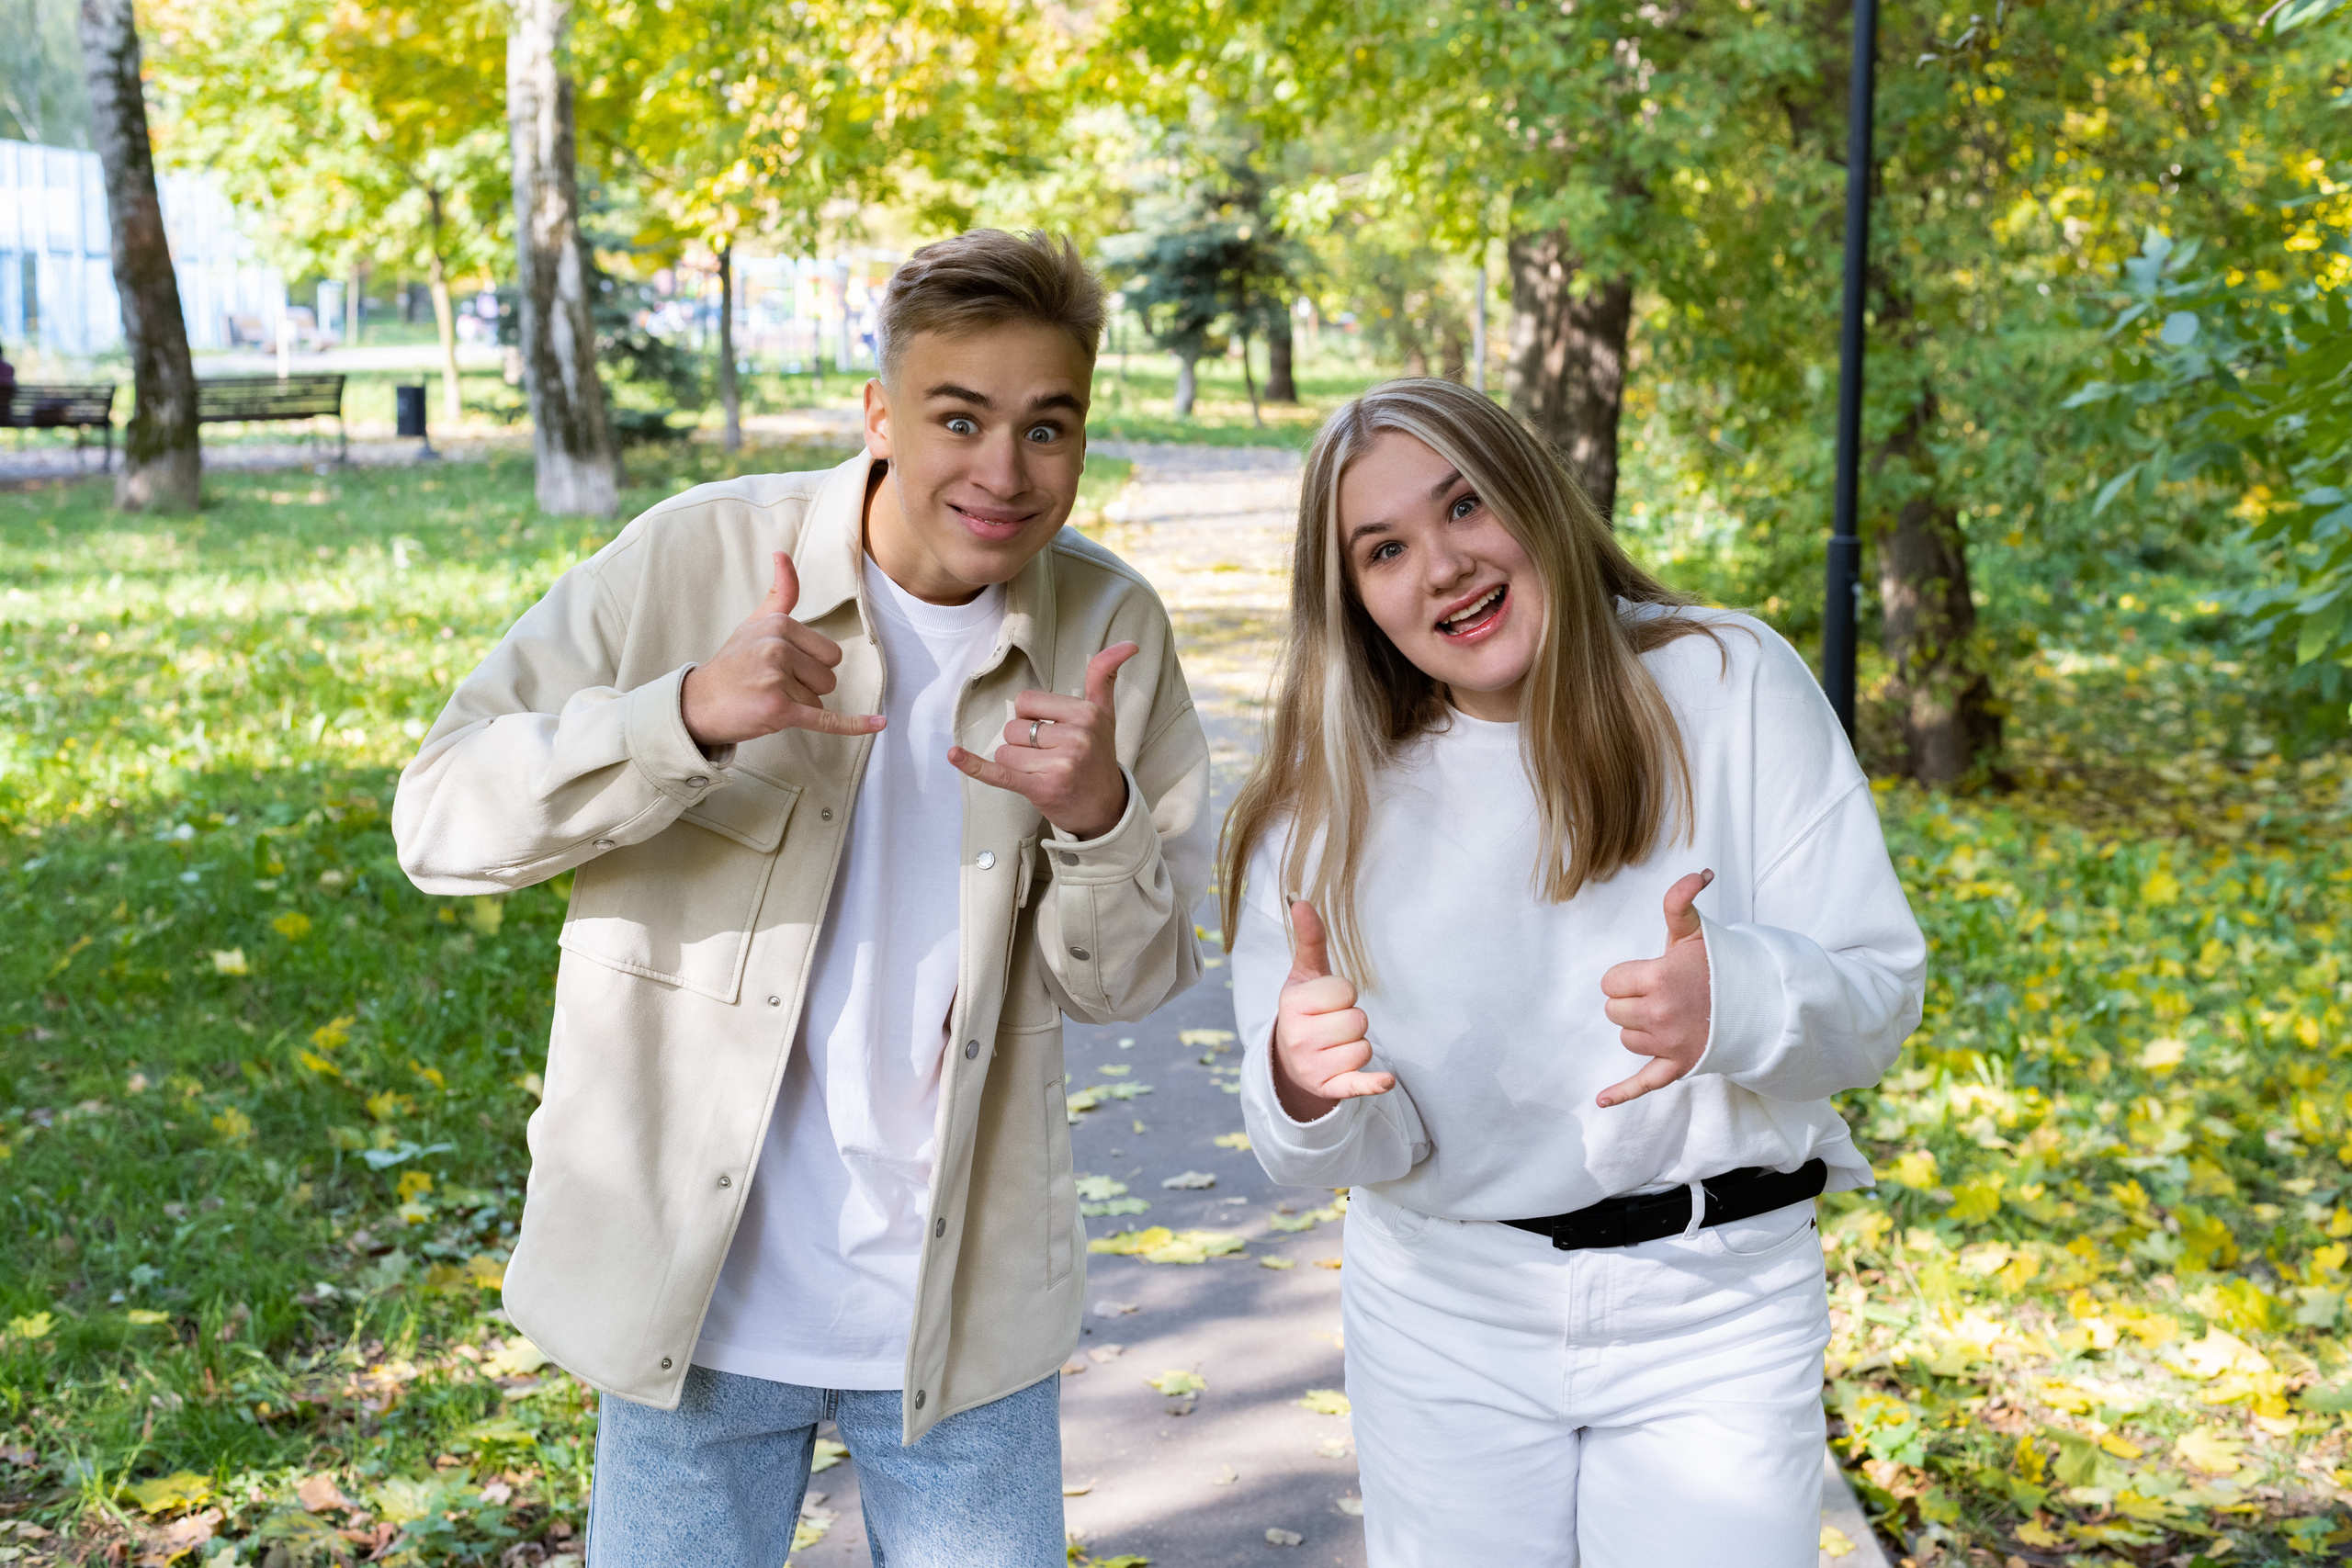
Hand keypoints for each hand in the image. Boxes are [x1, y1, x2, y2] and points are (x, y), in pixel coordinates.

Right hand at [681, 552, 884, 746]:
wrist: (698, 703)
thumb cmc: (733, 663)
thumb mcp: (755, 623)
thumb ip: (780, 593)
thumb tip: (782, 554)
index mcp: (778, 624)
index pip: (830, 653)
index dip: (809, 665)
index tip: (778, 666)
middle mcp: (777, 648)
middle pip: (828, 677)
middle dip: (808, 688)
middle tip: (773, 686)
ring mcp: (777, 679)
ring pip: (819, 700)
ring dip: (798, 706)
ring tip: (767, 699)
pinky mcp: (778, 710)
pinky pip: (825, 719)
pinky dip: (852, 724)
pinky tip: (878, 723)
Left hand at [948, 642, 1137, 839]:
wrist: (1105, 808)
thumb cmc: (1098, 757)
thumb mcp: (1105, 714)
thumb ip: (1104, 676)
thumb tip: (1129, 644)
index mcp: (1086, 714)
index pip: (1026, 703)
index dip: (1031, 718)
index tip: (1054, 734)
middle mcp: (1076, 737)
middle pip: (1014, 728)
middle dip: (1023, 744)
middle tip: (1051, 758)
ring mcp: (1060, 765)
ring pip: (1005, 752)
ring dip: (1016, 764)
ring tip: (1044, 772)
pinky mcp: (1042, 789)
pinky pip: (999, 773)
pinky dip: (974, 766)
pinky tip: (954, 754)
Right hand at [1269, 900, 1393, 1121]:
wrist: (1289, 1061)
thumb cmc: (1305, 1011)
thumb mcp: (1304, 976)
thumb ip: (1309, 939)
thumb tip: (1299, 899)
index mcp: (1292, 1004)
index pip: (1346, 991)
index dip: (1342, 994)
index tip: (1326, 1002)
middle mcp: (1298, 1037)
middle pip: (1358, 1020)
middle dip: (1351, 1020)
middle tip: (1330, 1025)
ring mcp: (1313, 1065)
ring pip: (1364, 1048)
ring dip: (1357, 1046)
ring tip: (1334, 1045)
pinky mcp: (1329, 1088)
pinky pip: (1357, 1085)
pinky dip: (1372, 1084)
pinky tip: (1385, 1081)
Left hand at [1596, 870, 1714, 1107]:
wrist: (1757, 1005)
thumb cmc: (1720, 966)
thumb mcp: (1696, 930)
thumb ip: (1682, 901)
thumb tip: (1698, 873)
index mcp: (1656, 979)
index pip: (1610, 983)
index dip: (1628, 977)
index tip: (1653, 974)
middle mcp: (1658, 1014)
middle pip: (1614, 1011)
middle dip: (1632, 1002)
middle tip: (1664, 994)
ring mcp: (1667, 1044)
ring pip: (1626, 1039)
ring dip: (1641, 1029)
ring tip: (1672, 1015)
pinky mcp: (1677, 1067)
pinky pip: (1643, 1084)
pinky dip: (1621, 1093)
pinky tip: (1601, 1101)